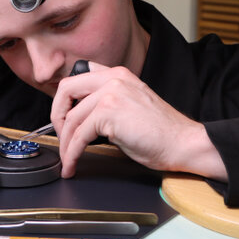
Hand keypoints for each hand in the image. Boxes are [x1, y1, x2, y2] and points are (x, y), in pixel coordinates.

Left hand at [51, 63, 226, 180]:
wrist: (182, 142)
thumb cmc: (161, 131)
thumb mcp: (132, 103)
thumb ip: (109, 99)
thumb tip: (84, 111)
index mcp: (118, 74)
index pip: (78, 78)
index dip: (65, 100)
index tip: (64, 118)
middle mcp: (113, 78)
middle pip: (66, 90)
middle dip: (57, 116)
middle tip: (61, 136)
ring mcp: (110, 94)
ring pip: (71, 119)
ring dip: (65, 143)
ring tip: (68, 158)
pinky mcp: (108, 113)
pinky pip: (79, 136)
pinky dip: (72, 153)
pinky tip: (72, 163)